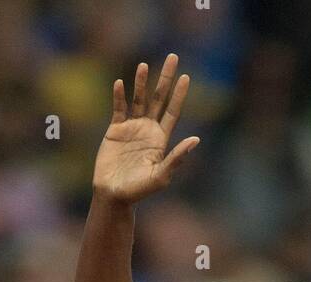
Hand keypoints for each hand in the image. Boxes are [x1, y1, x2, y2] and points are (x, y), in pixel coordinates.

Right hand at [93, 54, 198, 204]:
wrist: (115, 195)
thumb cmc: (140, 190)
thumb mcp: (161, 175)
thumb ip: (177, 157)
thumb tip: (196, 139)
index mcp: (161, 139)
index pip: (173, 111)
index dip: (179, 94)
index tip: (186, 76)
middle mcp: (148, 130)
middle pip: (159, 98)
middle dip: (166, 78)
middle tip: (173, 57)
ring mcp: (132, 128)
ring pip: (138, 99)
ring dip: (141, 83)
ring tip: (144, 65)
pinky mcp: (115, 130)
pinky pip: (118, 108)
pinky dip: (119, 96)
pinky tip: (121, 84)